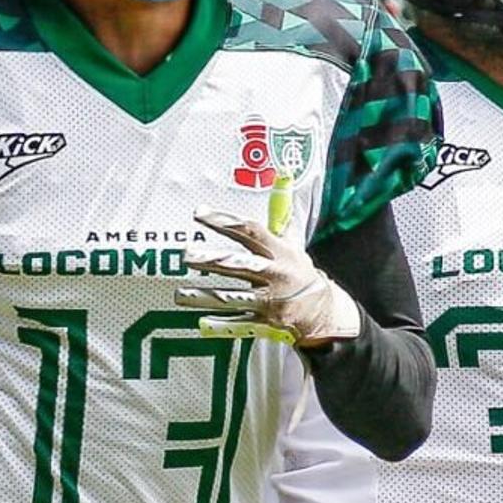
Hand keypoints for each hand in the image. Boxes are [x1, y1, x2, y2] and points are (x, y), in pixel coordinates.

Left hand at [179, 208, 357, 348]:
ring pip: (234, 298)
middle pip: (240, 265)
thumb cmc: (299, 272)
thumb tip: (283, 176)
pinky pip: (240, 324)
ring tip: (180, 294)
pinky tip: (201, 325)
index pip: (250, 231)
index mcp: (279, 252)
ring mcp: (269, 301)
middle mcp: (274, 275)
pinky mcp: (265, 323)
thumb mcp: (294, 243)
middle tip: (188, 254)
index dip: (224, 221)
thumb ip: (281, 214)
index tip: (199, 212)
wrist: (322, 312)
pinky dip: (221, 326)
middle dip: (214, 260)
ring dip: (206, 297)